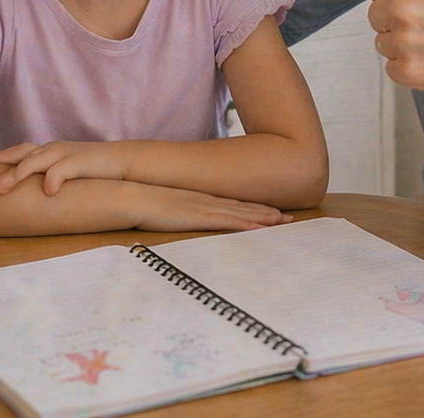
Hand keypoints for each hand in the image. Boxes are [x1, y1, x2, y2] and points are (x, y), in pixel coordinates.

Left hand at [0, 140, 126, 194]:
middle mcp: (53, 149)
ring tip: (1, 188)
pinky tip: (47, 191)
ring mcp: (64, 154)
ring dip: (17, 174)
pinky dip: (53, 179)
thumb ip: (48, 175)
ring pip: (35, 162)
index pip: (20, 150)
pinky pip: (61, 170)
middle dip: (2, 170)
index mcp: (48, 150)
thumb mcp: (65, 170)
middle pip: (21, 156)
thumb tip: (32, 192)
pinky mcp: (79, 162)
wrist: (120, 161)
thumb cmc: (91, 169)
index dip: (2, 155)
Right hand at [130, 185, 292, 231]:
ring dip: (264, 217)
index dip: (254, 208)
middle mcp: (207, 202)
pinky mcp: (200, 216)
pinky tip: (263, 226)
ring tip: (285, 221)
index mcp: (200, 201)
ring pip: (242, 213)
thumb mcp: (166, 212)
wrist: (132, 197)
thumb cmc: (145, 207)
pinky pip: (230, 221)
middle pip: (244, 208)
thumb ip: (178, 216)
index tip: (272, 212)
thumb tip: (182, 223)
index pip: (233, 205)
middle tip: (290, 217)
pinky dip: (248, 223)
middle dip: (267, 213)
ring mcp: (205, 208)